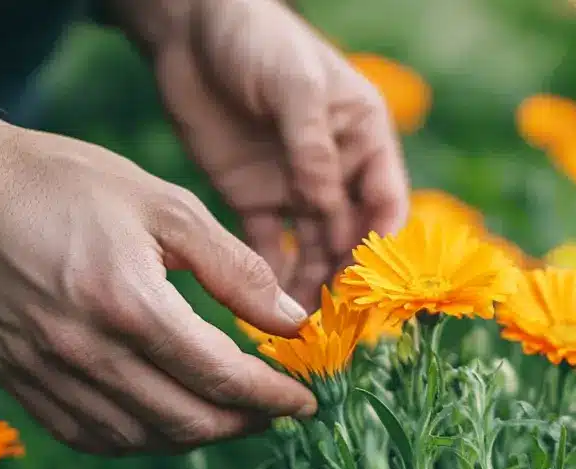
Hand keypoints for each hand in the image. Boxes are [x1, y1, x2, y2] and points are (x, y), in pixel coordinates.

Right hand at [0, 61, 315, 454]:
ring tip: (226, 415)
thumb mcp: (162, 204)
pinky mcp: (17, 383)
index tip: (306, 399)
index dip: (272, 396)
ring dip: (194, 437)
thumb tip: (291, 323)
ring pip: (140, 439)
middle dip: (243, 422)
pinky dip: (137, 440)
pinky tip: (161, 421)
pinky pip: (89, 436)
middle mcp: (84, 352)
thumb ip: (234, 268)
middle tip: (274, 409)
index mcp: (128, 303)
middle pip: (186, 421)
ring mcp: (45, 375)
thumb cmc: (62, 181)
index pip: (220, 376)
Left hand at [116, 0, 410, 305]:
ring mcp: (295, 189)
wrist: (190, 29)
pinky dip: (269, 281)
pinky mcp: (253, 200)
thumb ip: (310, 144)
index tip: (373, 287)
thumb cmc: (257, 40)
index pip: (386, 202)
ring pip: (313, 252)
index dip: (384, 246)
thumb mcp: (293, 84)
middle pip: (351, 237)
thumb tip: (324, 203)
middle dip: (347, 281)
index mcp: (364, 138)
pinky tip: (265, 315)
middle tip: (337, 327)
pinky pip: (268, 250)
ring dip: (311, 290)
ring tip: (303, 332)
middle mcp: (336, 170)